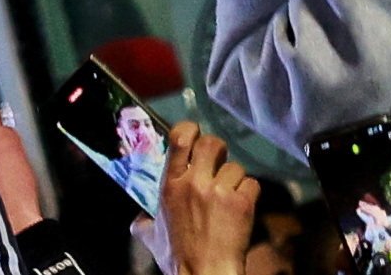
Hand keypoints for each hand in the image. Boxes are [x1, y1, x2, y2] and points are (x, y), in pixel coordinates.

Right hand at [151, 124, 257, 274]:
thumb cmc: (178, 259)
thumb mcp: (153, 239)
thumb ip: (144, 224)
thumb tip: (138, 220)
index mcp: (171, 186)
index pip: (180, 138)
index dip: (190, 130)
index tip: (194, 136)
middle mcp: (194, 183)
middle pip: (212, 143)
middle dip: (218, 152)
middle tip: (217, 167)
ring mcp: (219, 192)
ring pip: (235, 166)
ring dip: (234, 181)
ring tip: (228, 200)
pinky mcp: (242, 202)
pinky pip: (252, 183)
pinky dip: (249, 195)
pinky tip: (241, 208)